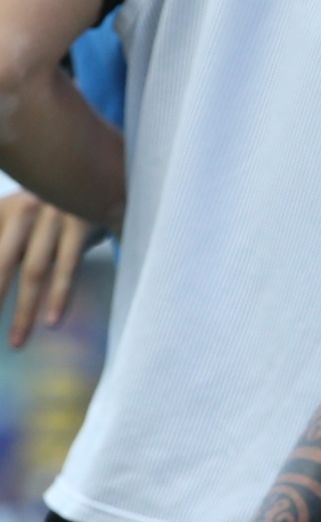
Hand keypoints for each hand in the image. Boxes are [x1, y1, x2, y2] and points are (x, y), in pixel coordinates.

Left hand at [0, 190, 91, 346]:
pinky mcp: (81, 225)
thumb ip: (11, 240)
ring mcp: (55, 216)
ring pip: (33, 272)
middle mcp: (25, 208)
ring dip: (24, 311)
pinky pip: (67, 268)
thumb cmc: (66, 207)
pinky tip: (51, 322)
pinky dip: (59, 297)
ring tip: (17, 341)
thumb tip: (5, 279)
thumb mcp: (32, 217)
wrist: (108, 181)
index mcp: (6, 209)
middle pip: (3, 262)